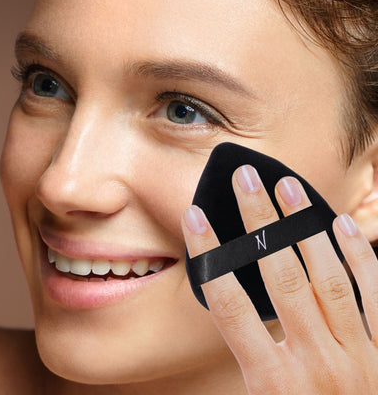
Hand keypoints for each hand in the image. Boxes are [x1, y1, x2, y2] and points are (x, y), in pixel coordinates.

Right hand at [182, 165, 377, 393]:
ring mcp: (359, 356)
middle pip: (280, 275)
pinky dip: (359, 256)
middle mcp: (315, 361)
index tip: (194, 217)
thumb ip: (241, 378)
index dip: (209, 254)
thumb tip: (224, 331)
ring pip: (327, 276)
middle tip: (247, 180)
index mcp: (273, 383)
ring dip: (305, 226)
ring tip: (289, 188)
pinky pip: (375, 295)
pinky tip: (341, 225)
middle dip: (259, 222)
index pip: (229, 303)